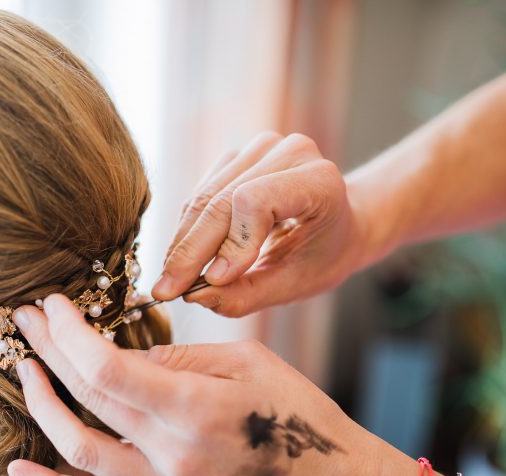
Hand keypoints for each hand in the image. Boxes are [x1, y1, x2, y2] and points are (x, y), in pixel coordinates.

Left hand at [7, 295, 375, 475]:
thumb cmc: (299, 415)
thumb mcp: (248, 364)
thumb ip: (180, 359)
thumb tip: (124, 355)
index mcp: (196, 409)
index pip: (109, 367)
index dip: (70, 333)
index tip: (52, 305)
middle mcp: (173, 455)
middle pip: (88, 399)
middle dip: (49, 353)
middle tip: (25, 321)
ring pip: (79, 451)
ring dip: (42, 408)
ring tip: (26, 372)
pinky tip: (19, 468)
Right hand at [153, 132, 367, 316]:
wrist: (338, 226)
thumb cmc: (322, 256)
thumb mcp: (293, 286)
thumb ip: (247, 295)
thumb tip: (195, 296)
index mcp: (319, 181)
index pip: (256, 201)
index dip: (230, 241)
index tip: (211, 281)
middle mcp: (290, 152)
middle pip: (222, 201)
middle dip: (191, 251)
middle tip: (167, 290)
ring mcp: (261, 148)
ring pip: (204, 198)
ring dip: (183, 242)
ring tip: (172, 280)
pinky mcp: (237, 156)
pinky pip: (199, 193)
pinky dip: (188, 228)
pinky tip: (186, 256)